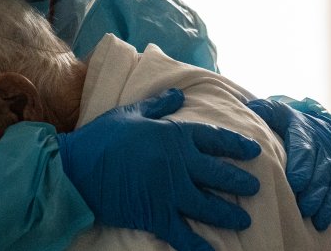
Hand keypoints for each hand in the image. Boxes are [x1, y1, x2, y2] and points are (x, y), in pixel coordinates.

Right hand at [57, 88, 260, 250]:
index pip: (214, 139)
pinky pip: (184, 234)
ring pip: (209, 206)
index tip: (253, 152)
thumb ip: (158, 106)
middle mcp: (178, 164)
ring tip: (242, 220)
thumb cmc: (101, 137)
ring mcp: (169, 192)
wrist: (76, 168)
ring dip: (229, 214)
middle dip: (240, 183)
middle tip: (254, 188)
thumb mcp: (130, 114)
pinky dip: (200, 246)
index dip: (236, 146)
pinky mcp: (157, 215)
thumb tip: (179, 95)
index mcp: (173, 136)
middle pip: (219, 175)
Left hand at [247, 99, 330, 250]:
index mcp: (305, 135)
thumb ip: (265, 110)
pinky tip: (328, 226)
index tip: (295, 182)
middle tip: (302, 206)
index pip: (305, 151)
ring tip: (314, 218)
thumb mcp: (277, 112)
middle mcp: (324, 152)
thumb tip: (251, 107)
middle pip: (320, 173)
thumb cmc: (289, 124)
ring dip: (325, 204)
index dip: (302, 167)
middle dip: (313, 191)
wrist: (319, 128)